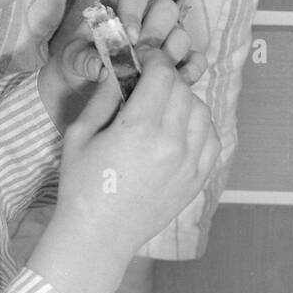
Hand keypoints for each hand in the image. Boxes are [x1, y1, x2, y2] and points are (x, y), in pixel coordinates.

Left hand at [40, 0, 206, 127]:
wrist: (87, 89)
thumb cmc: (80, 64)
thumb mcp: (72, 60)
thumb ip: (84, 59)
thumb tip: (102, 68)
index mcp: (120, 6)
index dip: (134, 13)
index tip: (128, 37)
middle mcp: (147, 19)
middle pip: (166, 9)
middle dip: (156, 32)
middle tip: (142, 55)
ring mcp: (167, 39)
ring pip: (182, 35)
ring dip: (170, 54)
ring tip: (152, 74)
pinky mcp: (180, 62)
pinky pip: (196, 60)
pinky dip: (189, 72)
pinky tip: (173, 85)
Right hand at [51, 46, 219, 263]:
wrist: (99, 235)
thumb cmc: (81, 185)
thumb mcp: (80, 134)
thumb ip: (105, 97)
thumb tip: (121, 67)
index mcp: (139, 129)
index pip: (163, 75)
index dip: (155, 59)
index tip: (146, 58)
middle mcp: (171, 144)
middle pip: (183, 90)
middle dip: (167, 80)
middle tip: (150, 83)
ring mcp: (190, 163)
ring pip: (202, 112)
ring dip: (185, 102)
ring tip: (163, 109)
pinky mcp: (199, 179)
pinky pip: (212, 139)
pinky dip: (199, 127)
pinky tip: (179, 131)